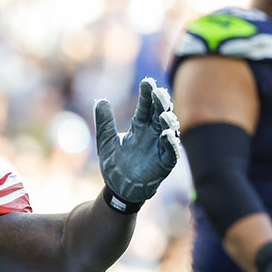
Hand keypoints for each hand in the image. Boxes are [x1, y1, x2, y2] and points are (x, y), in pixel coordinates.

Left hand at [94, 77, 181, 211]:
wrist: (118, 188)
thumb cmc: (115, 165)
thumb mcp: (106, 141)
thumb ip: (104, 122)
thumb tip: (100, 100)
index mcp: (140, 127)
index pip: (146, 107)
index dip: (147, 95)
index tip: (147, 82)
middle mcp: (152, 134)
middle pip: (160, 114)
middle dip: (161, 103)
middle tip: (158, 92)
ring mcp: (160, 148)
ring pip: (169, 130)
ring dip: (167, 121)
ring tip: (163, 115)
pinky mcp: (164, 163)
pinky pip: (171, 152)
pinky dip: (170, 144)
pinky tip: (166, 135)